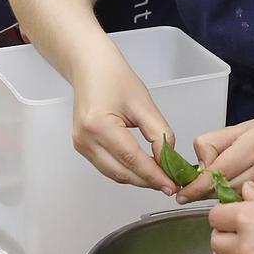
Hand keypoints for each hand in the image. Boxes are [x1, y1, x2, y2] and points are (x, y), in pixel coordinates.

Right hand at [72, 55, 176, 193]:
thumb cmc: (115, 78)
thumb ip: (159, 134)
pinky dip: (127, 171)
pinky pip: (108, 167)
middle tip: (171, 184)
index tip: (172, 185)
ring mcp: (81, 145)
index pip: (132, 159)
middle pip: (122, 173)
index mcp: (99, 126)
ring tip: (160, 178)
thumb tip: (167, 161)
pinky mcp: (83, 147)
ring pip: (114, 174)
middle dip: (148, 181)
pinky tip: (143, 169)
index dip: (154, 176)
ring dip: (138, 179)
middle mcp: (86, 140)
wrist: (91, 68)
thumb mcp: (144, 104)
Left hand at [178, 108, 253, 203]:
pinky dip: (245, 207)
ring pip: (240, 201)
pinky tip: (245, 200)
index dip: (195, 186)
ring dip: (226, 202)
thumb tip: (198, 168)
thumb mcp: (244, 127)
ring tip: (225, 193)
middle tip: (199, 191)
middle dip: (208, 193)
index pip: (216, 171)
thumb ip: (215, 144)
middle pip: (226, 189)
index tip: (182, 194)